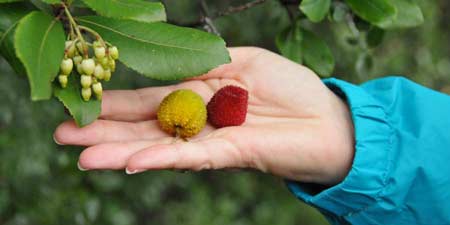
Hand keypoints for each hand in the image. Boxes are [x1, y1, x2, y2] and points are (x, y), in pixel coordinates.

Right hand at [54, 47, 353, 184]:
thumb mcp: (244, 60)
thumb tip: (171, 69)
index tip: (81, 99)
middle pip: (143, 126)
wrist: (328, 120)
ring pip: (157, 146)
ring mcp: (209, 140)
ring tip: (81, 155)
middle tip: (63, 134)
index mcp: (197, 95)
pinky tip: (129, 162)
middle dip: (103, 130)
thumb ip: (206, 65)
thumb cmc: (291, 87)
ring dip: (119, 150)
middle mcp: (197, 120)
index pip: (149, 99)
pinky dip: (160, 158)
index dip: (116, 100)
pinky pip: (188, 156)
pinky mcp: (228, 154)